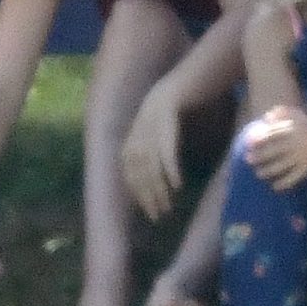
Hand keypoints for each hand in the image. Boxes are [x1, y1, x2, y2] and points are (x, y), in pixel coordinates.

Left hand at [122, 82, 181, 219]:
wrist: (174, 90)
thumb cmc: (165, 119)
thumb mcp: (151, 141)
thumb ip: (148, 161)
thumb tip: (151, 187)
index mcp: (129, 147)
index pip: (131, 178)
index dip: (140, 197)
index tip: (151, 214)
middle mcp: (135, 141)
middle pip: (140, 176)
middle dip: (149, 198)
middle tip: (160, 216)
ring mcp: (149, 134)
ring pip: (151, 167)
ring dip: (159, 189)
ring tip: (168, 205)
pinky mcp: (165, 126)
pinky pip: (166, 152)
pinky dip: (170, 170)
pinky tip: (177, 185)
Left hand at [244, 106, 306, 189]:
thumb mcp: (298, 116)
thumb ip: (283, 113)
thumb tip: (267, 117)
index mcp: (293, 130)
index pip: (273, 134)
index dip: (259, 139)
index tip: (248, 143)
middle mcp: (297, 143)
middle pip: (275, 150)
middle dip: (260, 156)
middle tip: (248, 159)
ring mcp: (302, 156)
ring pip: (282, 165)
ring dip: (268, 171)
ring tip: (258, 174)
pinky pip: (294, 177)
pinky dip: (284, 183)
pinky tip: (275, 187)